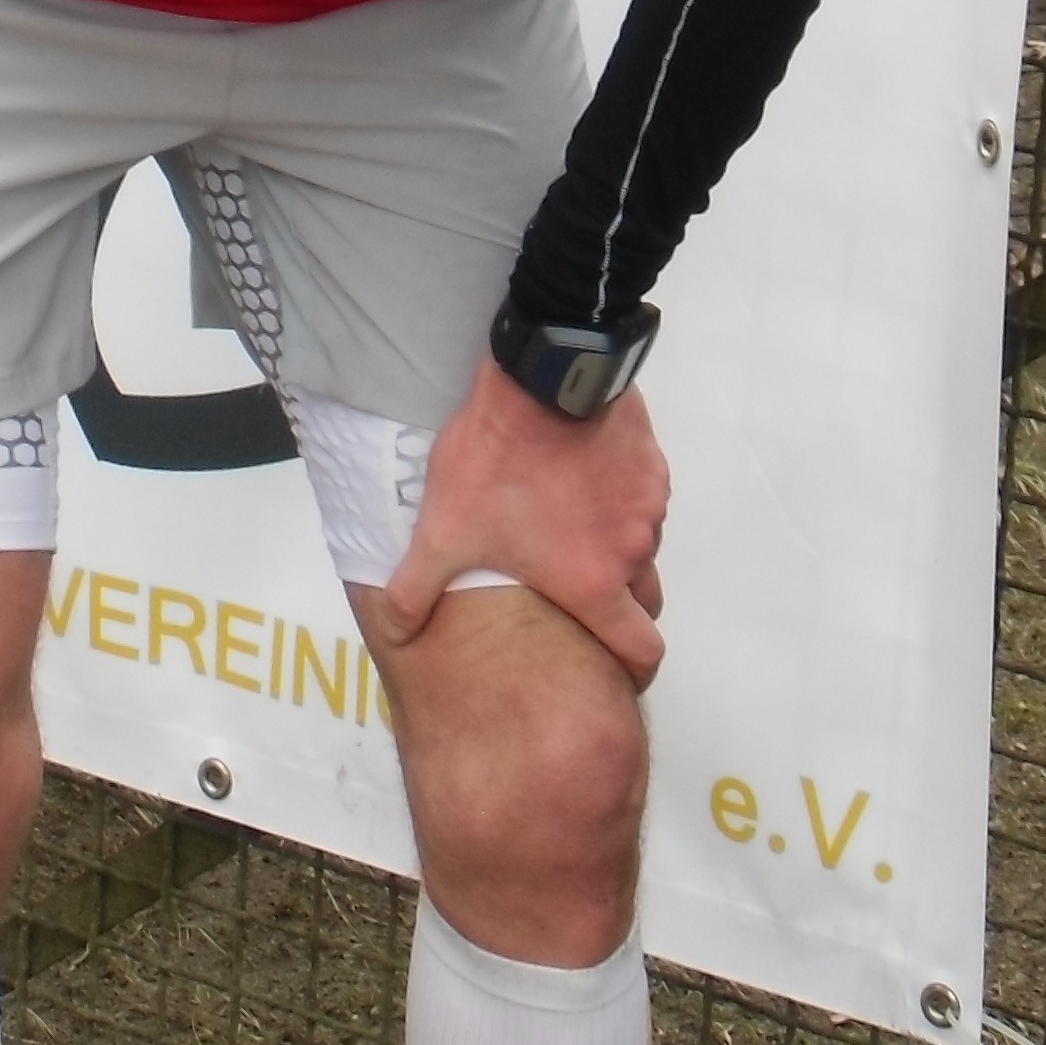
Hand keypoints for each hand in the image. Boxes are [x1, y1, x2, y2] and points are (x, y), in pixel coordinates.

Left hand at [369, 356, 669, 686]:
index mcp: (594, 582)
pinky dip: (621, 499)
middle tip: (580, 587)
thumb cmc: (498, 463)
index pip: (642, 650)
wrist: (542, 377)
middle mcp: (634, 550)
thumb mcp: (443, 529)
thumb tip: (394, 634)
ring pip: (643, 542)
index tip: (621, 667)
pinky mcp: (651, 460)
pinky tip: (582, 477)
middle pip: (646, 598)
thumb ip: (415, 589)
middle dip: (622, 602)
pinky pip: (644, 496)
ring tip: (572, 523)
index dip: (635, 666)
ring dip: (618, 544)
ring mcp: (649, 502)